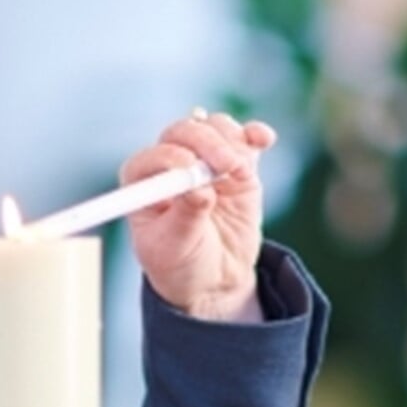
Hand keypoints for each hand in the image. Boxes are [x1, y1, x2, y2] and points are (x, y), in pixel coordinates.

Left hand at [119, 109, 276, 320]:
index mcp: (143, 182)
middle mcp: (171, 163)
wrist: (213, 276)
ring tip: (241, 174)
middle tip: (226, 166)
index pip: (153, 157)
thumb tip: (199, 189)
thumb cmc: (180, 263)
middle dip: (207, 144)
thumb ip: (186, 216)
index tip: (190, 170)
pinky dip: (254, 135)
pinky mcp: (235, 163)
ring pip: (216, 129)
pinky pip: (245, 139)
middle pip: (186, 132)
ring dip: (231, 143)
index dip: (171, 157)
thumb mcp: (175, 248)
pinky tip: (263, 140)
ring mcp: (204, 159)